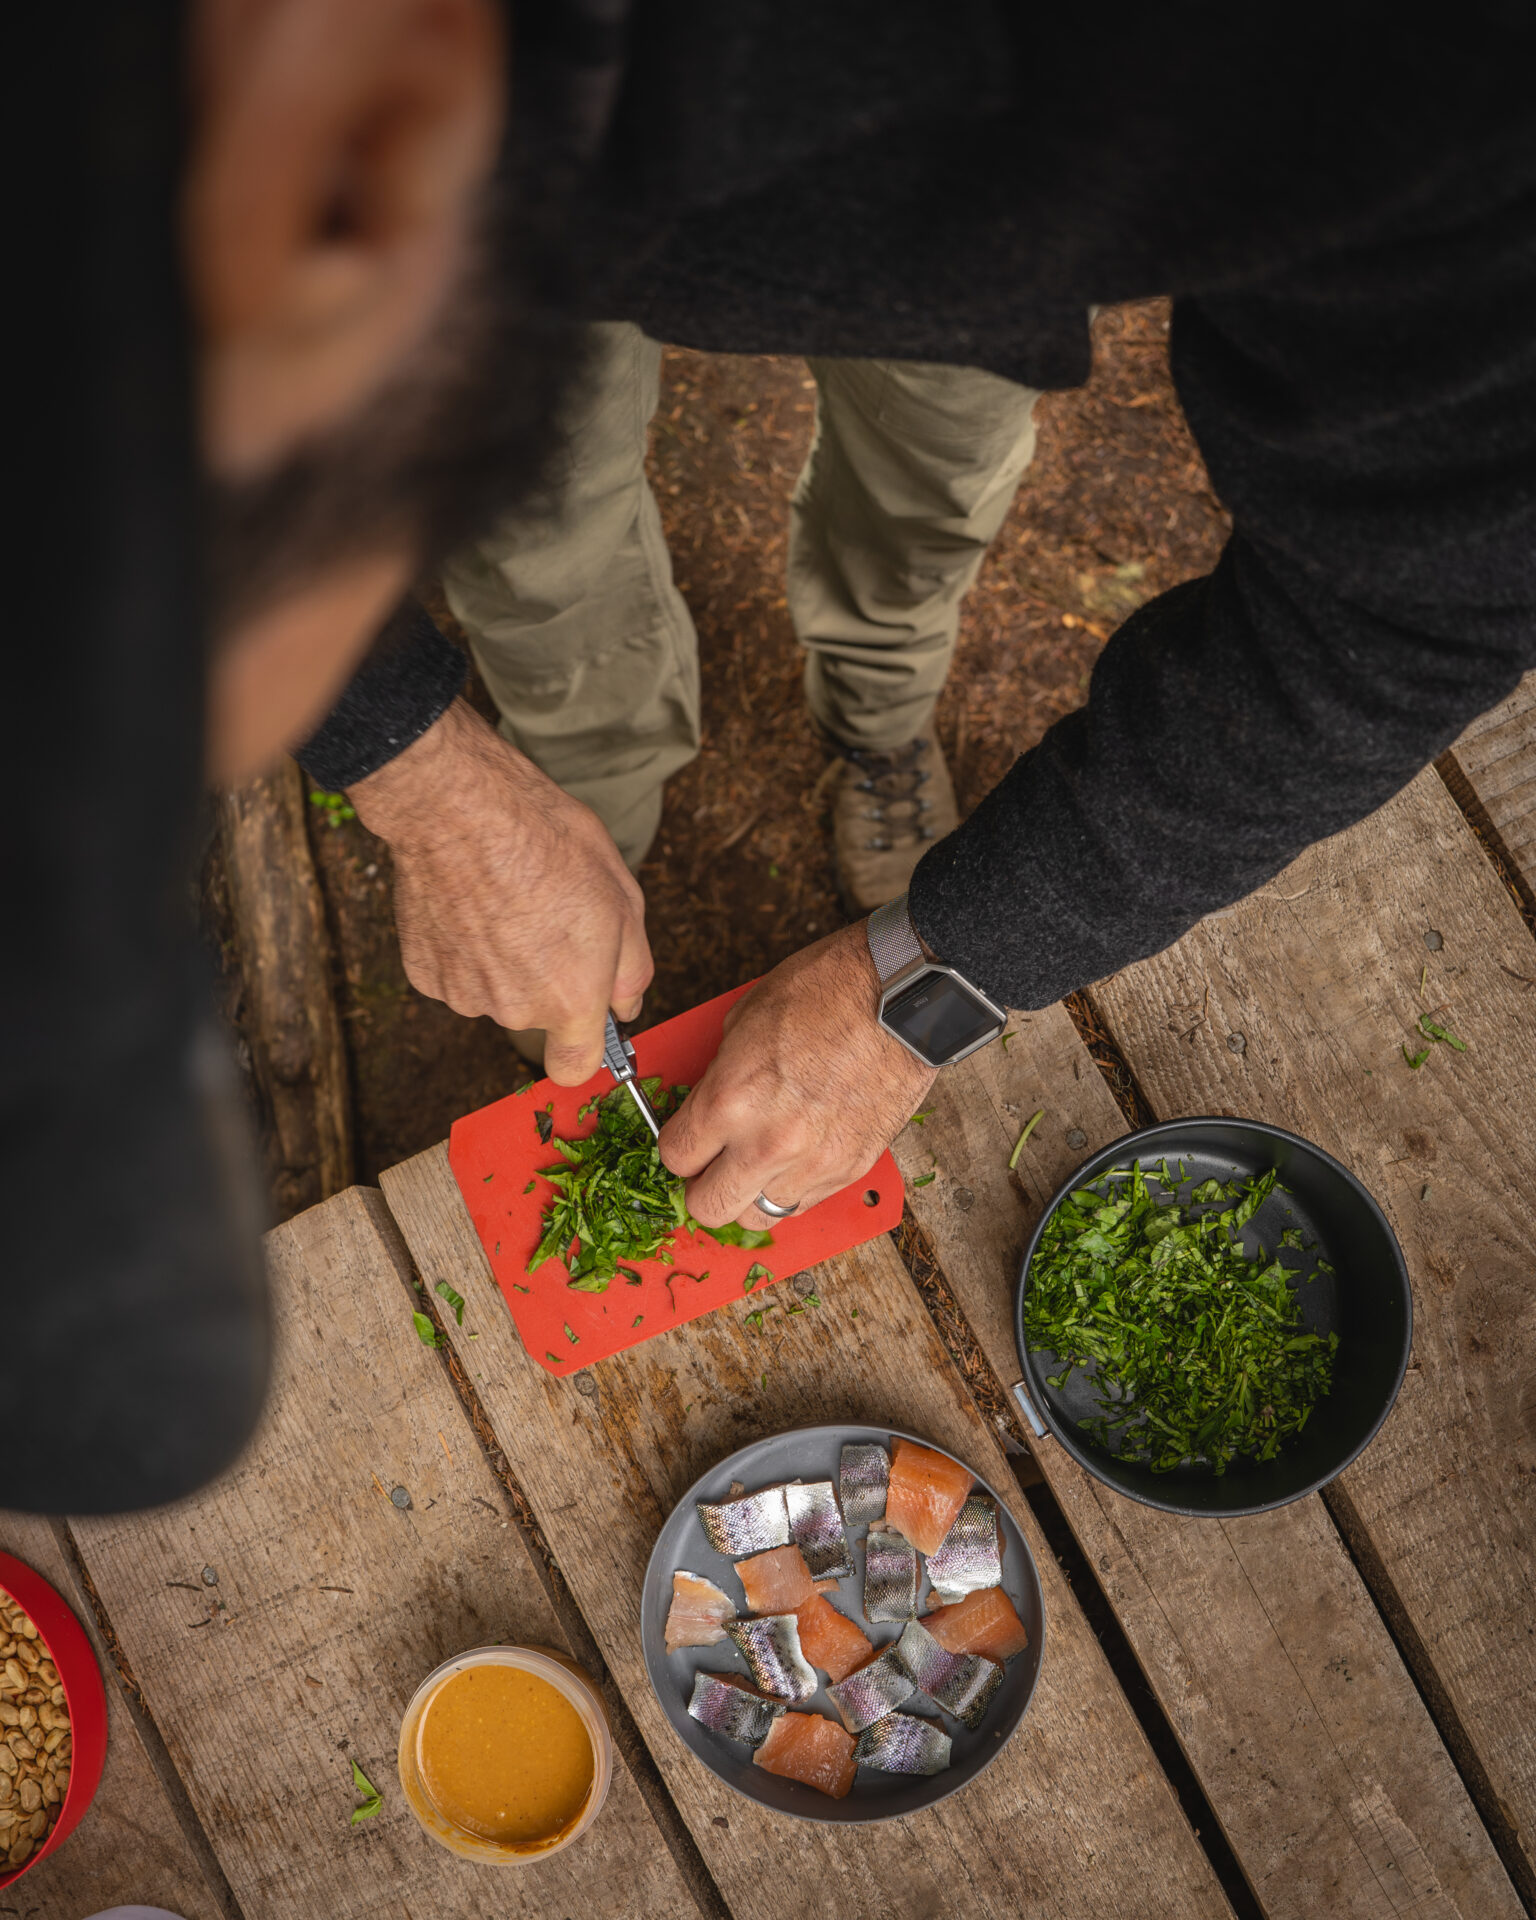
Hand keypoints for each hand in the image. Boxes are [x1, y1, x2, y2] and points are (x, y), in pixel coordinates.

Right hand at [347, 698, 652, 1082]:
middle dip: (546, 980)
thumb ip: (631, 968)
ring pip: (494, 993)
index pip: (575, 1070)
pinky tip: (470, 903)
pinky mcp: (424, 974)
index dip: (584, 1046)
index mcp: (571, 1000)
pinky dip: (464, 948)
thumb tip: (626, 1006)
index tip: (586, 1016)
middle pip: (536, 1017)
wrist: (460, 808)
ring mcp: (464, 994)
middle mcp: (515, 1010)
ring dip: (503, 963)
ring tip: (507, 902)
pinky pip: (455, 973)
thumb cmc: (548, 841)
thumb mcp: (623, 897)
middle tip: (548, 917)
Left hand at [659, 923, 935, 1230]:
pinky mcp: (851, 1170)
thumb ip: (718, 1076)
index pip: (675, 1158)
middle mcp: (767, 1145)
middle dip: (703, 1187)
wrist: (901, 998)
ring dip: (750, 1194)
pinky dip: (793, 1187)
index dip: (677, 1147)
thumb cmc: (827, 993)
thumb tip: (707, 1105)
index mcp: (729, 1101)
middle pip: (708, 1209)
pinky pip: (805, 1202)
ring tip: (759, 1164)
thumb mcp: (744, 1019)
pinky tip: (797, 1156)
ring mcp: (813, 1164)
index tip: (687, 1140)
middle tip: (713, 1163)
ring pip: (758, 1218)